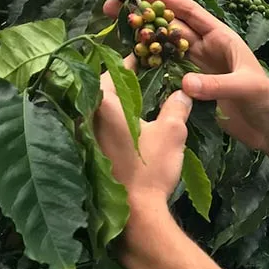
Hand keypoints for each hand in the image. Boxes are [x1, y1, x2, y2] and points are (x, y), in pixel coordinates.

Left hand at [94, 54, 192, 210]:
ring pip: (99, 110)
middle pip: (102, 89)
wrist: (136, 211)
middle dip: (121, 82)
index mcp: (104, 104)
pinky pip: (99, 128)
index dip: (128, 62)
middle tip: (142, 76)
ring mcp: (85, 138)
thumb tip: (183, 92)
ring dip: (116, 103)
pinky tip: (130, 127)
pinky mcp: (89, 155)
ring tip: (139, 99)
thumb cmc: (151, 167)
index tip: (142, 57)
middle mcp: (87, 117)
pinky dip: (113, 122)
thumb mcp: (172, 132)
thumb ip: (176, 106)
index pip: (111, 71)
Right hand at [104, 0, 268, 150]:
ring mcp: (200, 67)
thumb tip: (185, 83)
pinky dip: (152, 64)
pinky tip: (132, 59)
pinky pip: (169, 70)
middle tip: (112, 6)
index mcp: (222, 38)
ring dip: (144, 38)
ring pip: (166, 47)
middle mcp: (208, 48)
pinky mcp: (195, 86)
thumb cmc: (267, 101)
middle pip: (171, 27)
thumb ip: (218, 84)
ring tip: (115, 28)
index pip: (190, 12)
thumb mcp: (246, 88)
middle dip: (145, 15)